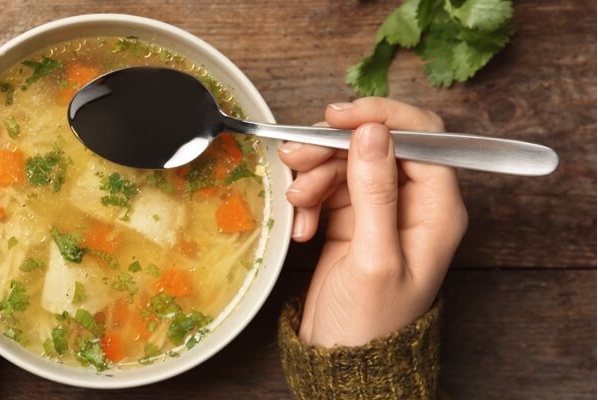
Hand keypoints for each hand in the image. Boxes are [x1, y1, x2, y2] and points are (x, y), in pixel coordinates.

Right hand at [279, 97, 467, 346]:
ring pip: (347, 163)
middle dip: (333, 148)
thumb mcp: (374, 257)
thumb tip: (372, 132)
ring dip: (315, 175)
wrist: (344, 360)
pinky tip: (303, 228)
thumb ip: (375, 192)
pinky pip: (328, 187)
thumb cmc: (370, 322)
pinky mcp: (353, 219)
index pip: (422, 136)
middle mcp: (413, 202)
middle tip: (296, 157)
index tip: (336, 118)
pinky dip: (310, 200)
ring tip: (296, 203)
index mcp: (438, 208)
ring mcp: (381, 209)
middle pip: (376, 144)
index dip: (379, 119)